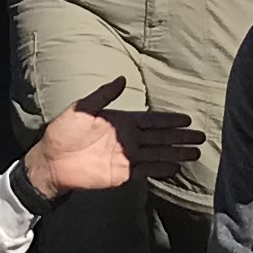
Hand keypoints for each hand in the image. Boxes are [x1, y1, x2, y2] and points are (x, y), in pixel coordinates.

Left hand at [26, 79, 203, 200]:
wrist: (52, 161)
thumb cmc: (63, 132)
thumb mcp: (83, 108)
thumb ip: (104, 95)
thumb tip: (122, 78)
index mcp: (121, 121)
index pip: (151, 119)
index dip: (169, 120)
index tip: (187, 119)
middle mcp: (127, 139)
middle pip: (160, 137)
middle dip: (180, 137)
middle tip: (201, 137)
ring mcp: (126, 157)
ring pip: (158, 153)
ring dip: (176, 153)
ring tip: (195, 153)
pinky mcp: (122, 174)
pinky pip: (146, 170)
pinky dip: (161, 168)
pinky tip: (176, 167)